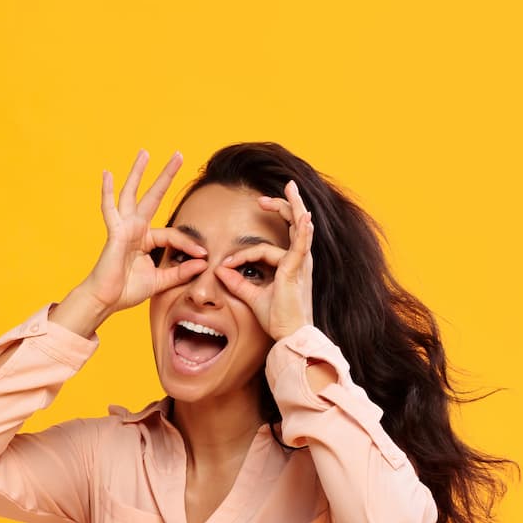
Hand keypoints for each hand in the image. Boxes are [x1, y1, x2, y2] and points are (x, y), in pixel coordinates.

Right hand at [76, 151, 208, 315]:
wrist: (105, 300)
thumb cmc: (126, 291)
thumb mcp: (160, 281)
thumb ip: (180, 271)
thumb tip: (203, 263)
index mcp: (145, 240)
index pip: (172, 235)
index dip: (189, 244)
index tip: (204, 253)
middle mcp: (135, 229)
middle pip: (152, 197)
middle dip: (165, 176)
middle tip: (179, 155)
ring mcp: (124, 228)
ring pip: (132, 194)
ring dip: (138, 173)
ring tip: (145, 153)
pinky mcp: (114, 232)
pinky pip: (109, 208)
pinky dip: (107, 191)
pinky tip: (107, 174)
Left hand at [214, 180, 314, 341]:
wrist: (290, 334)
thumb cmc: (277, 318)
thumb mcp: (252, 297)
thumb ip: (237, 283)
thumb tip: (219, 271)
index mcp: (289, 265)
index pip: (265, 248)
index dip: (242, 254)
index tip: (224, 265)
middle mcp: (298, 260)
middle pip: (291, 226)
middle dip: (280, 207)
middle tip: (264, 196)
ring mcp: (301, 263)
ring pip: (298, 227)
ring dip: (293, 206)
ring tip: (290, 188)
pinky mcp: (297, 269)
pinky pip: (300, 245)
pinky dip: (302, 230)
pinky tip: (303, 216)